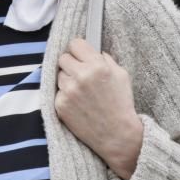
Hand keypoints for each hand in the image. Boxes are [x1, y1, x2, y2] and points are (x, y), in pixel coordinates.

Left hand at [55, 38, 142, 179]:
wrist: (117, 135)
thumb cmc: (121, 104)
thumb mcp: (121, 75)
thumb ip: (106, 59)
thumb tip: (94, 51)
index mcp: (97, 65)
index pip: (75, 44)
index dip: (79, 50)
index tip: (81, 55)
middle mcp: (81, 76)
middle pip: (63, 58)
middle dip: (71, 64)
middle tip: (80, 73)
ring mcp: (69, 91)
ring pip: (59, 75)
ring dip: (68, 80)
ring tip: (81, 92)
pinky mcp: (60, 105)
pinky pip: (58, 92)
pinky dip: (66, 96)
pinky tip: (78, 103)